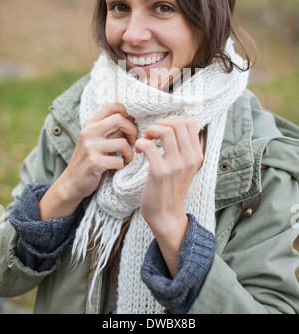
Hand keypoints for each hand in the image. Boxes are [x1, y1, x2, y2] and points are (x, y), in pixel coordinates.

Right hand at [40, 103, 137, 219]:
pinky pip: (119, 161)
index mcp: (90, 124)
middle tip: (132, 143)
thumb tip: (132, 119)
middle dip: (132, 131)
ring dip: (129, 154)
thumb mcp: (95, 140)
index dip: (127, 113)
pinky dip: (121, 166)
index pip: (112, 106)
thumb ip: (110, 130)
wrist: (71, 183)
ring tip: (124, 160)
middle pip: (119, 119)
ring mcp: (90, 147)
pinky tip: (114, 169)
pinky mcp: (94, 162)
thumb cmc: (89, 160)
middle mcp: (89, 132)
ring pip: (123, 143)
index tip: (130, 125)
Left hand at [135, 116, 202, 276]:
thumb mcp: (186, 165)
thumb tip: (194, 122)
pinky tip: (139, 151)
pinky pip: (150, 146)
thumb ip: (188, 145)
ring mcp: (176, 165)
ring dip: (151, 131)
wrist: (166, 215)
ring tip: (146, 140)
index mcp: (197, 155)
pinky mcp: (161, 172)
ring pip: (165, 131)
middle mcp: (190, 159)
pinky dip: (141, 143)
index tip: (162, 130)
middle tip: (152, 134)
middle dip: (161, 123)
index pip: (190, 123)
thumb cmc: (171, 187)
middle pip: (178, 124)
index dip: (172, 121)